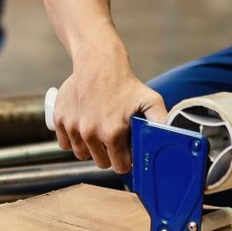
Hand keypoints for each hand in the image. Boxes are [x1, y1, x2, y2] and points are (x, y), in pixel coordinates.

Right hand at [50, 57, 166, 172]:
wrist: (98, 63)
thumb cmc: (124, 83)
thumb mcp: (150, 100)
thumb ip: (161, 121)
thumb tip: (171, 138)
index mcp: (112, 133)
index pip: (119, 167)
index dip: (125, 160)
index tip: (126, 152)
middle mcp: (90, 133)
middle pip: (100, 163)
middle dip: (108, 155)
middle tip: (112, 139)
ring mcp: (73, 127)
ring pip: (81, 154)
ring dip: (90, 148)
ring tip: (98, 132)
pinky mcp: (60, 120)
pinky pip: (65, 144)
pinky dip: (72, 140)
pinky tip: (82, 128)